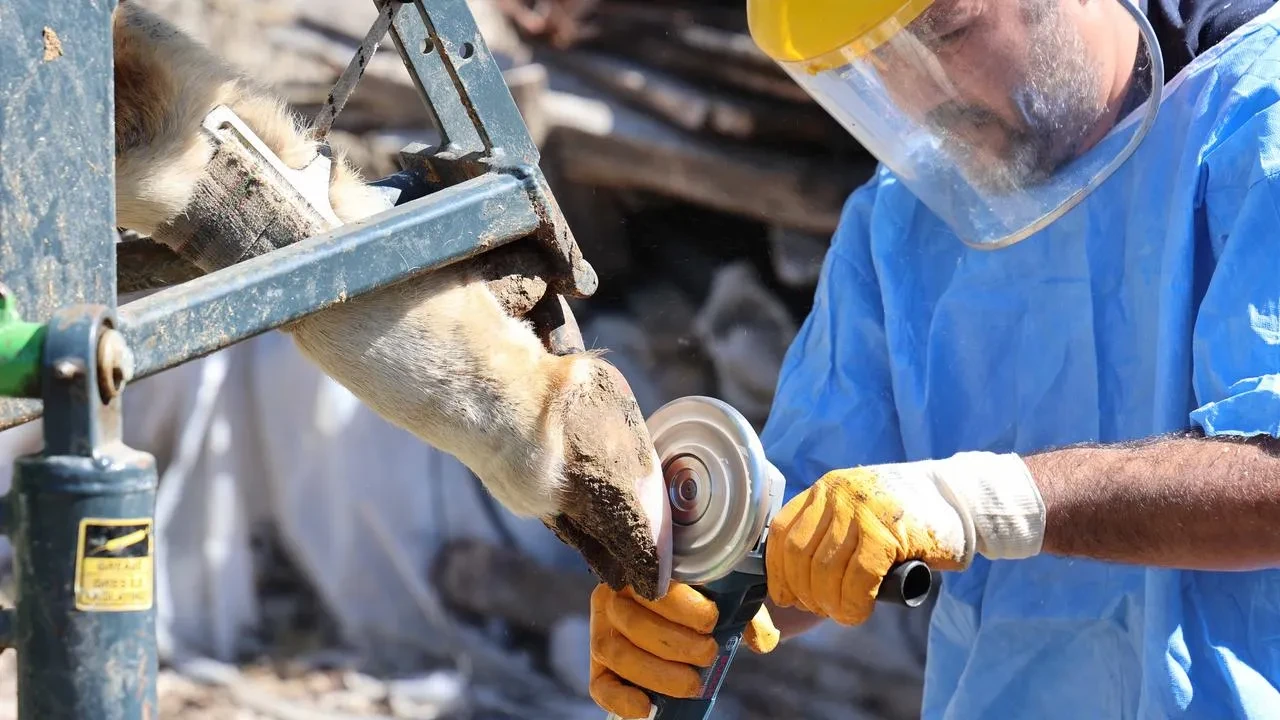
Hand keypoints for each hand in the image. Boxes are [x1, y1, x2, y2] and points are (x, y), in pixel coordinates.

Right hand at [588, 582, 779, 718]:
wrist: (687, 617)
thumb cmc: (705, 600)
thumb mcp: (726, 596)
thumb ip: (745, 612)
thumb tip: (763, 641)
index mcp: (642, 570)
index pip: (650, 583)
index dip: (679, 605)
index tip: (712, 620)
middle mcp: (614, 597)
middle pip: (632, 621)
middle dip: (675, 643)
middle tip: (709, 654)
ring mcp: (603, 631)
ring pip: (616, 652)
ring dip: (657, 672)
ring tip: (693, 683)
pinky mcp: (600, 666)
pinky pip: (600, 684)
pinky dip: (621, 698)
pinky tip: (648, 707)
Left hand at [766, 452, 1045, 625]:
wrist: (958, 497)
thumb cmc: (905, 517)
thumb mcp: (858, 512)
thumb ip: (830, 534)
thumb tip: (798, 583)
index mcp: (824, 489)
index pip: (782, 533)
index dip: (779, 571)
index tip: (786, 596)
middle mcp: (837, 493)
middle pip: (800, 555)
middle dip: (805, 592)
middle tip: (823, 609)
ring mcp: (862, 509)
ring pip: (826, 569)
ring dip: (830, 602)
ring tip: (844, 613)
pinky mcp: (888, 530)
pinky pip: (858, 576)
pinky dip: (854, 602)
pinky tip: (858, 611)